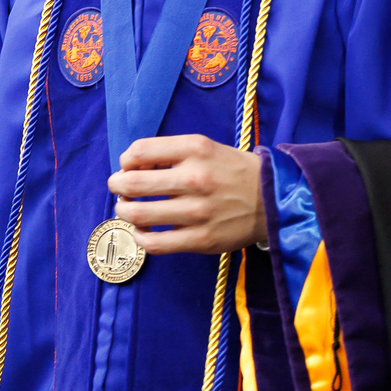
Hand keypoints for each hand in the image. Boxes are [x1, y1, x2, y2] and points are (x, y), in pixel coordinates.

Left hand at [108, 135, 263, 253]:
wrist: (273, 199)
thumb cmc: (232, 171)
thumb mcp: (206, 147)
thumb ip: (172, 153)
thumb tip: (133, 167)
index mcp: (195, 149)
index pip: (139, 151)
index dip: (125, 160)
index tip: (129, 167)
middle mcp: (195, 178)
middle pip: (132, 183)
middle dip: (117, 186)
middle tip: (118, 189)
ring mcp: (197, 211)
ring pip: (139, 215)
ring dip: (124, 212)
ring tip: (128, 210)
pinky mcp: (201, 239)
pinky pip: (156, 243)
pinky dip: (140, 237)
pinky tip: (142, 232)